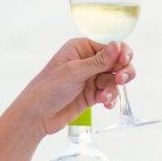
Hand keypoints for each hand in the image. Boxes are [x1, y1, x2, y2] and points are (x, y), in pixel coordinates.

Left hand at [9, 38, 134, 136]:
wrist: (36, 116)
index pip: (109, 44)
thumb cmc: (48, 89)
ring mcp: (90, 78)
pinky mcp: (91, 94)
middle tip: (121, 80)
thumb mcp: (74, 72)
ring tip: (105, 98)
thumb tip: (117, 45)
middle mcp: (87, 61)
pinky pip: (108, 93)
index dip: (121, 51)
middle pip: (116, 61)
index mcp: (81, 48)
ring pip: (114, 79)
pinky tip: (106, 104)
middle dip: (122, 71)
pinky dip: (110, 98)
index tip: (125, 60)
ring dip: (113, 88)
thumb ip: (98, 61)